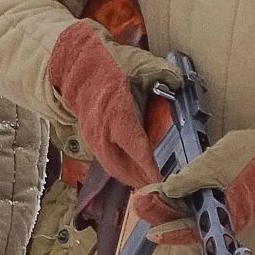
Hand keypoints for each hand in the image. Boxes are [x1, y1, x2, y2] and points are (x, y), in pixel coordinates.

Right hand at [45, 21, 179, 188]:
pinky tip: (137, 173)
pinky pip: (108, 162)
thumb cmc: (110, 65)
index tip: (167, 180)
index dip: (152, 167)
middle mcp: (104, 132)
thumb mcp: (141, 64)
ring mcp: (95, 138)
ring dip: (133, 179)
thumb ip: (164, 75)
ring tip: (153, 186)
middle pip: (125, 168)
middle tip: (165, 189)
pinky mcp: (92, 140)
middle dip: (144, 181)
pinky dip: (123, 171)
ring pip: (115, 168)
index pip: (137, 149)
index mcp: (117, 115)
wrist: (74, 65)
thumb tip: (180, 84)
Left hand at [132, 118, 254, 233]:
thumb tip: (165, 192)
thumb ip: (187, 180)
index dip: (166, 227)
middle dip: (163, 212)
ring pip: (194, 214)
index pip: (189, 230)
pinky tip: (174, 191)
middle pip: (188, 222)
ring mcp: (228, 208)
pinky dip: (186, 199)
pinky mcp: (230, 196)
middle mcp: (225, 219)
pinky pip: (203, 204)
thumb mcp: (212, 165)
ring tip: (151, 196)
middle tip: (140, 201)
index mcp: (223, 218)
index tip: (147, 226)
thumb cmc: (248, 157)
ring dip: (172, 206)